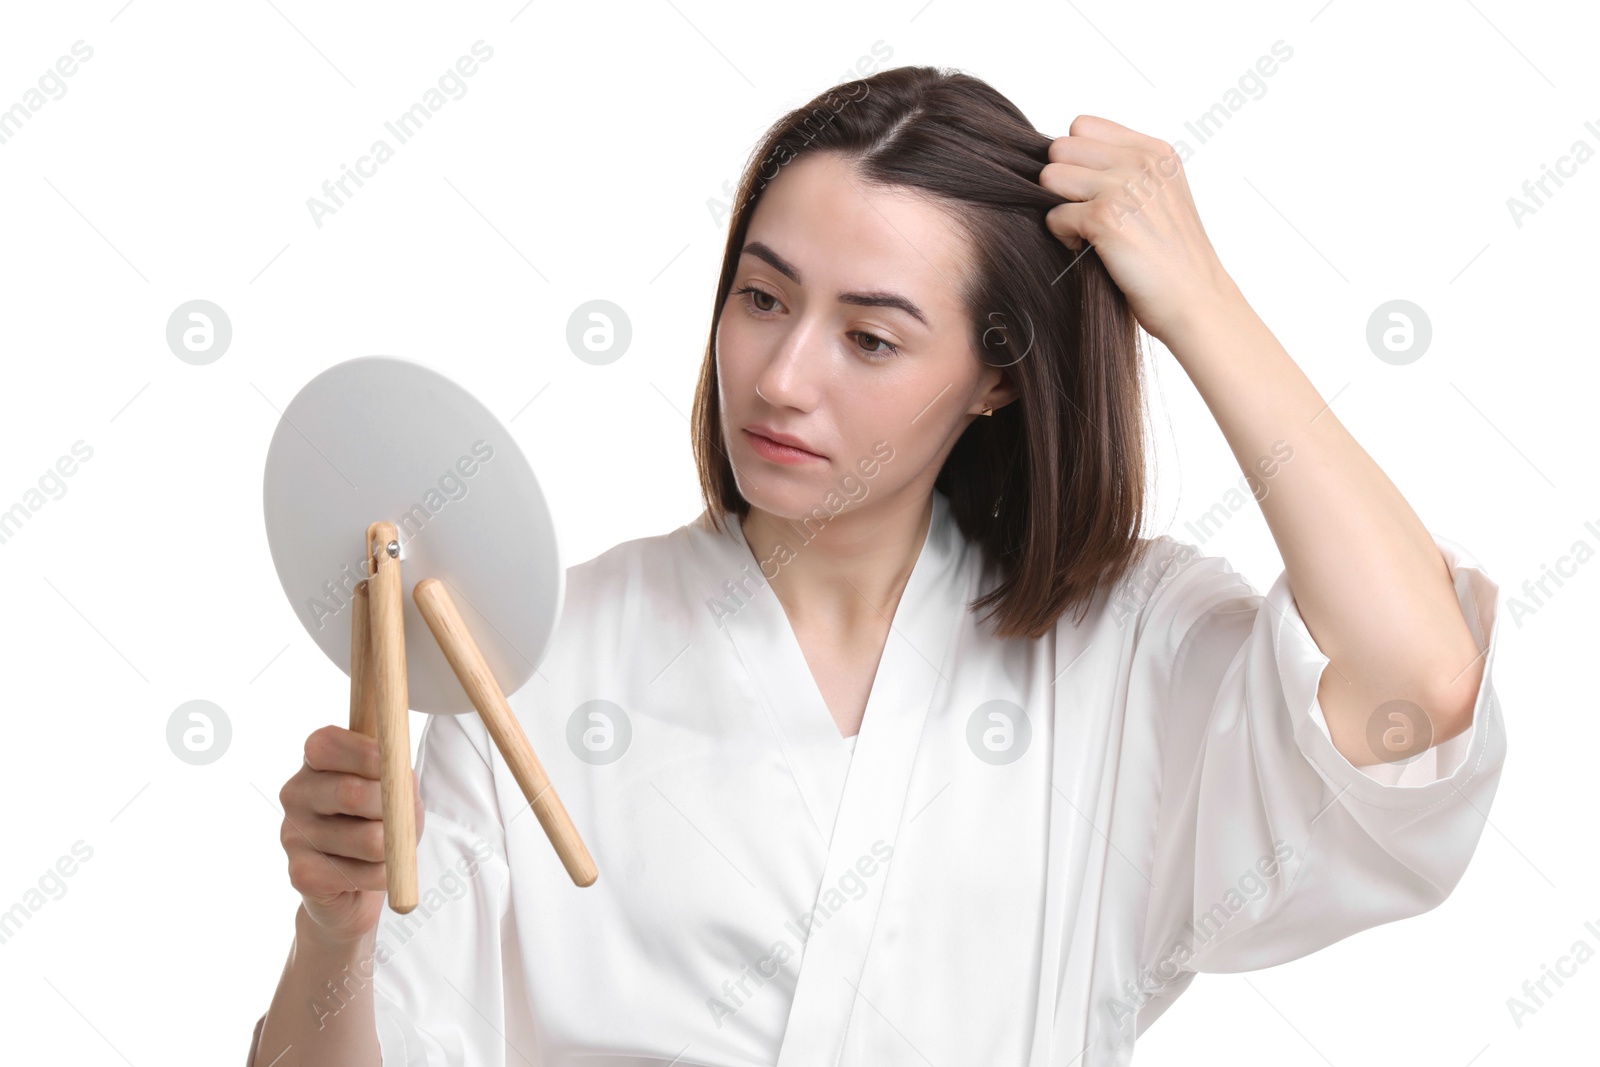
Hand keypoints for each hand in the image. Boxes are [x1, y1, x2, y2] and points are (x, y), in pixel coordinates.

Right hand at [278, 725, 423, 945]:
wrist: (357, 879)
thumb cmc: (379, 820)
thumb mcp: (396, 788)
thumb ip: (397, 776)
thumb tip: (398, 779)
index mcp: (314, 761)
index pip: (327, 744)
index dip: (369, 755)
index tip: (394, 770)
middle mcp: (295, 793)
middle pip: (352, 793)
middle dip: (393, 810)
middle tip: (400, 820)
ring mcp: (292, 834)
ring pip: (369, 840)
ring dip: (393, 848)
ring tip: (385, 849)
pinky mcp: (301, 874)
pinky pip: (364, 874)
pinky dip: (383, 875)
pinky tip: (369, 872)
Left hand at [1039, 115, 1240, 346]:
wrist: (1196, 301)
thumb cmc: (1173, 259)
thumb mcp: (1161, 197)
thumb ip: (1124, 171)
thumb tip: (1061, 163)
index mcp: (1155, 151)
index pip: (1082, 126)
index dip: (1075, 159)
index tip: (1091, 191)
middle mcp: (1141, 161)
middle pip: (1060, 148)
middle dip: (1060, 183)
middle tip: (1082, 214)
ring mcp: (1124, 187)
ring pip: (1050, 177)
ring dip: (1059, 207)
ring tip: (1083, 232)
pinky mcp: (1105, 218)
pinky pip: (1053, 216)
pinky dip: (1062, 237)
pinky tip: (1088, 251)